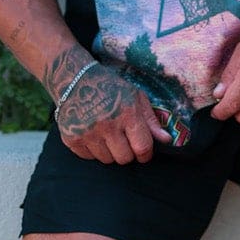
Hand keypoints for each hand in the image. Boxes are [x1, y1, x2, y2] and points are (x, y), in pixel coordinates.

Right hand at [57, 63, 171, 163]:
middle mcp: (108, 125)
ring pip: (107, 160)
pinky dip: (93, 150)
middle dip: (127, 152)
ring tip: (107, 135)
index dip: (145, 154)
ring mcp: (88, 133)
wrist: (74, 79)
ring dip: (110, 152)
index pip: (142, 148)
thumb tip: (166, 140)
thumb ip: (151, 121)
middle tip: (123, 140)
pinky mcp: (72, 139)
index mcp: (127, 114)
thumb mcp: (135, 97)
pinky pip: (89, 158)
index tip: (143, 152)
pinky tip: (93, 135)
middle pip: (125, 158)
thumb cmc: (110, 87)